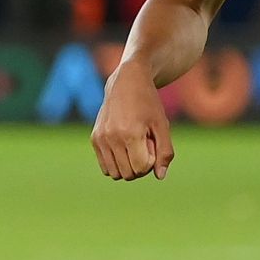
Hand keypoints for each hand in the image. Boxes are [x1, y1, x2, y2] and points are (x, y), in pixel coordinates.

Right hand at [92, 60, 175, 180]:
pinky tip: (123, 148)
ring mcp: (100, 138)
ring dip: (127, 167)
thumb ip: (164, 152)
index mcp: (130, 133)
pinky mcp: (94, 138)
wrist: (126, 83)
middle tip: (143, 145)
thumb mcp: (162, 125)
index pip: (141, 168)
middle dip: (140, 166)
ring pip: (115, 174)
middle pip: (128, 174)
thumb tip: (160, 176)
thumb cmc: (148, 104)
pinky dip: (116, 164)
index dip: (151, 161)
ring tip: (132, 147)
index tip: (152, 144)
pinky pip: (105, 166)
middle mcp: (112, 137)